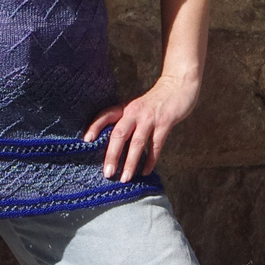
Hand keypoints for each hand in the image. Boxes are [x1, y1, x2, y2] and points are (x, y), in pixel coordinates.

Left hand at [83, 73, 200, 181]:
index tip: (86, 140)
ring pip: (137, 143)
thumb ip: (125, 122)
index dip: (95, 126)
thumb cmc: (153, 102)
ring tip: (125, 178)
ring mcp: (150, 118)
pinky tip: (145, 172)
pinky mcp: (165, 123)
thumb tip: (112, 146)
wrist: (177, 86)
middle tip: (107, 173)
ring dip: (130, 163)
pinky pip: (156, 145)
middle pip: (119, 134)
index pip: (105, 115)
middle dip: (112, 155)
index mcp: (125, 108)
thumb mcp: (135, 108)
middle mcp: (134, 112)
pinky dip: (151, 160)